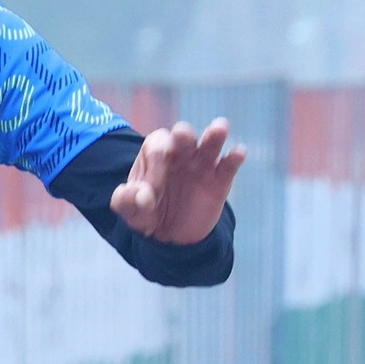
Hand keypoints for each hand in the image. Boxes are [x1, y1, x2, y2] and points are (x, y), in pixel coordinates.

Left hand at [110, 118, 244, 246]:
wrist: (171, 234)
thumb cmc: (146, 213)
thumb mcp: (130, 211)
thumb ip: (125, 201)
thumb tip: (140, 196)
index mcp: (155, 154)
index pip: (157, 147)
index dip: (154, 164)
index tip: (149, 194)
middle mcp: (180, 153)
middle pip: (184, 135)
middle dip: (183, 136)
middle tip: (182, 137)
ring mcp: (202, 164)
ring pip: (210, 143)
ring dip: (214, 135)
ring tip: (220, 128)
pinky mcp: (220, 180)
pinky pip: (229, 165)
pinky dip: (235, 158)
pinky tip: (238, 152)